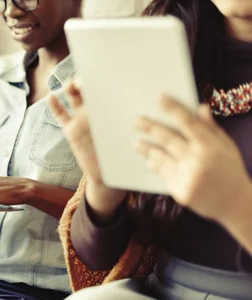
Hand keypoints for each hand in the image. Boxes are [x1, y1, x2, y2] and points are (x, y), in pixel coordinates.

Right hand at [49, 81, 125, 221]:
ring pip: (74, 97)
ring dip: (70, 87)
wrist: (108, 176)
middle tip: (89, 78)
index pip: (109, 87)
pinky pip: (61, 115)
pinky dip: (54, 105)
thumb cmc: (125, 155)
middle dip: (87, 78)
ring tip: (71, 84)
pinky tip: (51, 96)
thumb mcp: (133, 136)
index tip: (108, 71)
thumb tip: (161, 103)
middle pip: (89, 88)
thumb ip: (138, 120)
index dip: (106, 76)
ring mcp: (81, 119)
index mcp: (112, 109)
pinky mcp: (71, 129)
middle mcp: (96, 110)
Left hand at [133, 95, 250, 221]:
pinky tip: (148, 161)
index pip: (188, 123)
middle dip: (150, 128)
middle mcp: (198, 160)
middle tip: (136, 120)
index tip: (160, 98)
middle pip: (168, 139)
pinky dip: (155, 165)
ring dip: (146, 149)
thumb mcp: (227, 147)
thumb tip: (200, 107)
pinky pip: (164, 174)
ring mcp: (188, 176)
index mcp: (211, 146)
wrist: (235, 204)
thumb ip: (211, 128)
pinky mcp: (181, 191)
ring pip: (161, 157)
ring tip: (135, 143)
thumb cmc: (230, 170)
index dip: (173, 109)